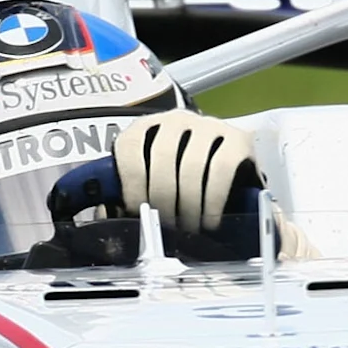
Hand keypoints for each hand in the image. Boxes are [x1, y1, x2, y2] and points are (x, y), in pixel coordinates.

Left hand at [114, 112, 257, 235]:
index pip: (131, 146)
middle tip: (166, 226)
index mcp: (147, 127)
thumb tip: (109, 219)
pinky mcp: (238, 138)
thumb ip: (131, 194)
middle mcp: (176, 120)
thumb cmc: (182, 180)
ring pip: (191, 165)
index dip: (130, 182)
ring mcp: (209, 126)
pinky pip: (222, 168)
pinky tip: (210, 219)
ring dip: (188, 204)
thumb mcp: (153, 181)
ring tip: (189, 227)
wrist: (229, 172)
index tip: (136, 210)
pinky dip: (213, 200)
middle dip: (162, 199)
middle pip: (162, 157)